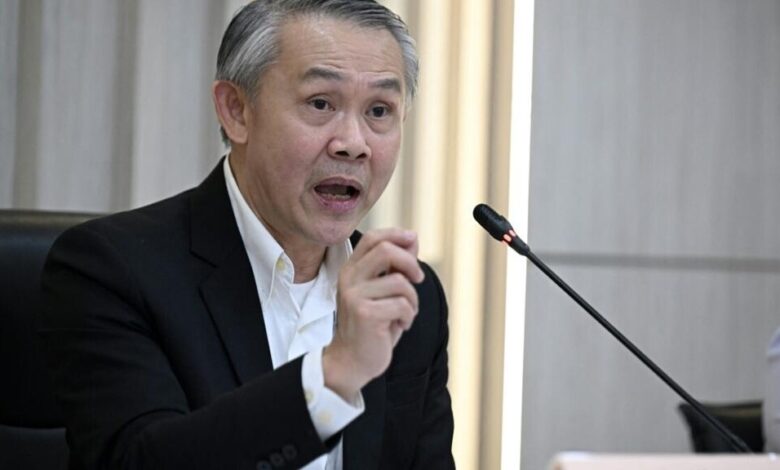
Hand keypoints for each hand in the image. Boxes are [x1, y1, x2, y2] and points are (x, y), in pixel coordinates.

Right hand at [322, 228, 424, 401]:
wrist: (351, 361)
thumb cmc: (371, 327)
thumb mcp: (383, 292)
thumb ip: (395, 266)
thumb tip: (412, 239)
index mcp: (351, 270)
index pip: (372, 238)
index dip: (396, 234)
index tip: (414, 241)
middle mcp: (349, 279)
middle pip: (386, 250)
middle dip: (410, 263)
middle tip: (418, 279)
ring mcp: (355, 296)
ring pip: (400, 281)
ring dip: (412, 299)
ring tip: (406, 313)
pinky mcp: (365, 313)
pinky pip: (402, 304)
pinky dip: (409, 315)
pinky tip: (401, 325)